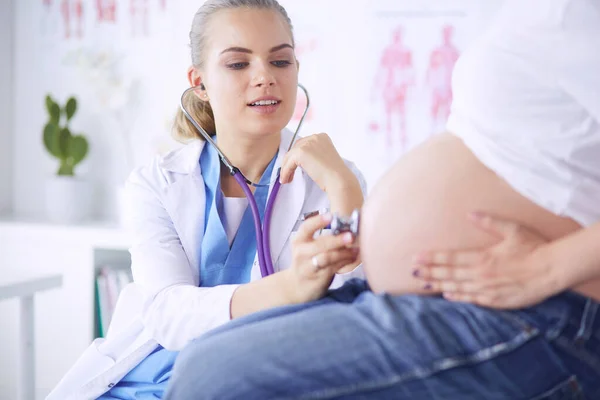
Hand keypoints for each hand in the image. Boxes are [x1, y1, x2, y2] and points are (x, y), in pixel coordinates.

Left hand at [279, 133, 356, 193]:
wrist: (338, 179)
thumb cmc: (334, 174)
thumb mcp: (324, 159)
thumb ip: (313, 155)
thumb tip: (297, 161)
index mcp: (322, 137)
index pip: (303, 144)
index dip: (297, 156)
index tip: (295, 168)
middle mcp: (314, 137)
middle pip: (295, 148)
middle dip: (290, 161)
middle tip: (289, 174)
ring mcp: (307, 143)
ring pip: (290, 156)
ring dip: (286, 168)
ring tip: (286, 179)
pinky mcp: (301, 152)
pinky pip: (288, 163)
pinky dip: (285, 172)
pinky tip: (286, 180)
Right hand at [283, 212, 358, 303]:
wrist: (296, 287)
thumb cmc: (308, 262)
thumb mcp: (309, 248)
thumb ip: (323, 239)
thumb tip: (348, 229)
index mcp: (299, 240)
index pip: (306, 227)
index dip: (318, 221)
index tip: (330, 216)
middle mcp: (301, 253)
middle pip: (320, 244)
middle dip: (337, 240)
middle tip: (351, 236)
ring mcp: (307, 266)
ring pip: (327, 257)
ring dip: (344, 253)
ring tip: (356, 250)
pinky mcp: (317, 278)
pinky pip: (333, 268)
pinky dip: (344, 262)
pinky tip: (352, 258)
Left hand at [412, 212, 558, 308]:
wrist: (552, 271)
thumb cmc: (533, 247)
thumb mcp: (512, 229)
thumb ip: (490, 222)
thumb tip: (470, 213)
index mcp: (483, 257)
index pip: (450, 258)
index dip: (432, 258)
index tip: (416, 258)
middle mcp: (481, 275)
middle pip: (449, 274)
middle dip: (429, 273)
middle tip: (412, 272)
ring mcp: (487, 290)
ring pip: (457, 288)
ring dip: (438, 286)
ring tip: (422, 284)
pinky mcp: (496, 301)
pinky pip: (472, 299)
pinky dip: (458, 297)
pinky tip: (446, 296)